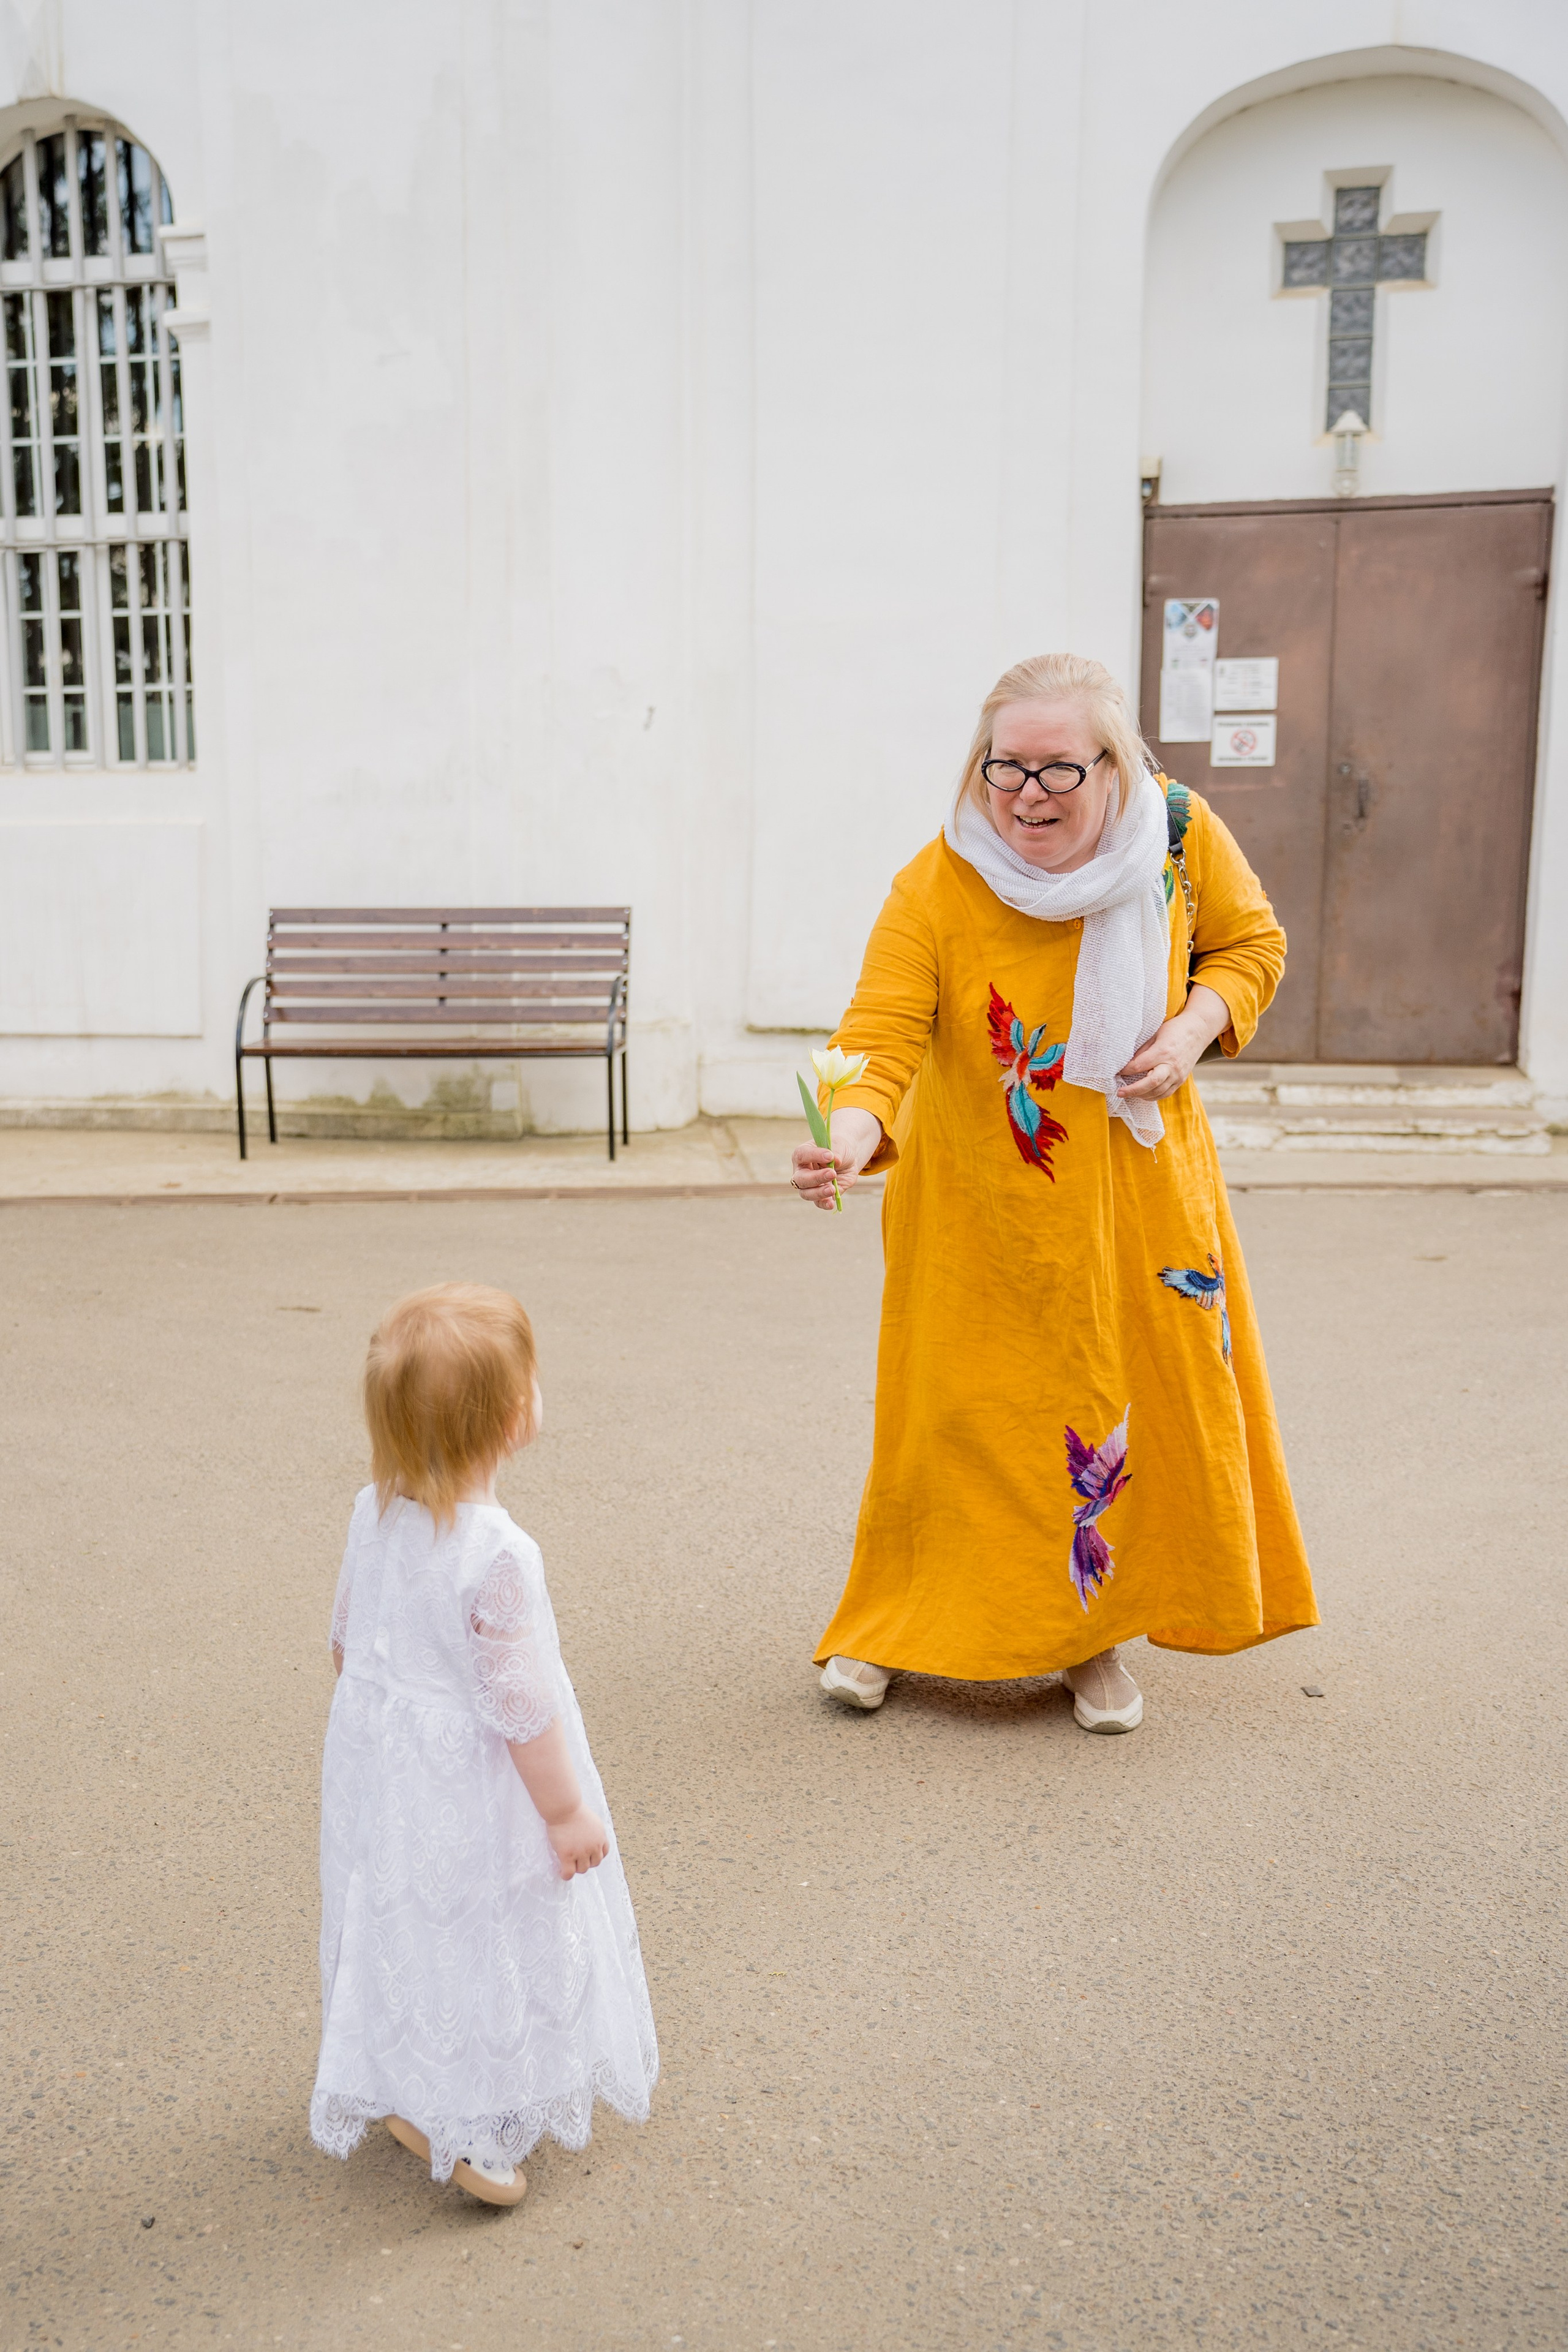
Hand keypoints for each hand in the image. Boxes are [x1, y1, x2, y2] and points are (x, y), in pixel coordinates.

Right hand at [547, 1804, 608, 1878]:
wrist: (564, 1807)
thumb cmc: (574, 1809)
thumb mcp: (593, 1820)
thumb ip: (595, 1832)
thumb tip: (591, 1839)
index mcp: (601, 1836)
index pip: (604, 1853)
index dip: (595, 1854)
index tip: (587, 1854)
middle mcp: (594, 1846)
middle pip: (595, 1863)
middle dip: (587, 1861)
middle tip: (576, 1858)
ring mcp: (581, 1852)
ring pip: (582, 1869)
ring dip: (576, 1867)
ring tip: (568, 1863)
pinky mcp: (567, 1855)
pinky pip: (569, 1873)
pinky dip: (566, 1875)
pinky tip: (562, 1872)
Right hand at [791, 1107, 882, 1210]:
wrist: (848, 1158)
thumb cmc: (838, 1148)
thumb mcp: (839, 1145)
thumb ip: (836, 1152)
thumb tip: (836, 1161)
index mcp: (802, 1155)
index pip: (802, 1155)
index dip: (814, 1155)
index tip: (830, 1156)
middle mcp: (802, 1171)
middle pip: (801, 1179)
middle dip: (816, 1178)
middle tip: (832, 1173)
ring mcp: (810, 1185)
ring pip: (806, 1193)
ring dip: (819, 1192)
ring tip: (832, 1189)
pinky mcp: (821, 1195)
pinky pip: (818, 1202)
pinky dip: (824, 1203)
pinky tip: (831, 1203)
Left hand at [1116, 983, 1232, 1102]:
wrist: (1199, 1031)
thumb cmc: (1175, 1029)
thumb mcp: (1155, 1034)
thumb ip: (1142, 1051)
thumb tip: (1127, 1064)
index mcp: (1163, 1052)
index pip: (1139, 1066)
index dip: (1125, 1071)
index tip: (1115, 1072)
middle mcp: (1172, 1066)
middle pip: (1150, 1084)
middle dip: (1132, 1090)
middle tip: (1119, 1092)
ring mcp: (1178, 1075)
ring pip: (1158, 1092)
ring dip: (1141, 1095)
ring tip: (1129, 1093)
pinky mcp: (1181, 1080)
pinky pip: (1165, 1093)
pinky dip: (1153, 1096)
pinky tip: (1143, 1094)